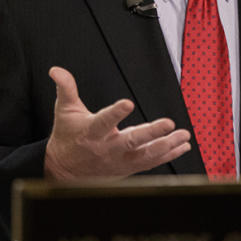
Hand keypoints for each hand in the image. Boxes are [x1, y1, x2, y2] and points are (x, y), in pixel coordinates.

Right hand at [43, 67, 191, 180]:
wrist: (65, 172)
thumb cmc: (67, 137)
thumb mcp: (64, 111)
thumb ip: (65, 88)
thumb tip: (56, 69)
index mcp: (91, 132)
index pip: (103, 121)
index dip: (115, 113)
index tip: (128, 103)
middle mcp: (107, 148)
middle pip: (131, 142)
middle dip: (151, 133)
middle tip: (168, 123)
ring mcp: (119, 161)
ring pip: (145, 156)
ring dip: (166, 146)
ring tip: (184, 136)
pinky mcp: (127, 169)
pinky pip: (151, 164)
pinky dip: (168, 155)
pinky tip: (182, 146)